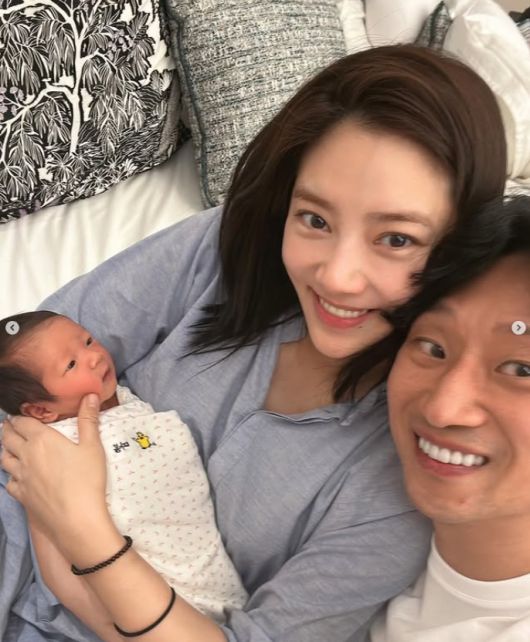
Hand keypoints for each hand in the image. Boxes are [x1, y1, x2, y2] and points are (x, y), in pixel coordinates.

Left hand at [1, 394, 108, 545]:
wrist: (76, 519)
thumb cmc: (87, 480)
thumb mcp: (93, 447)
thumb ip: (88, 420)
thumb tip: (89, 395)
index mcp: (42, 440)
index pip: (23, 422)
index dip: (19, 416)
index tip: (17, 413)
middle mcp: (26, 456)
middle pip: (8, 438)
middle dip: (7, 429)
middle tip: (8, 425)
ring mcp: (21, 477)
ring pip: (4, 459)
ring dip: (5, 450)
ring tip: (8, 446)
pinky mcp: (21, 495)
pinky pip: (9, 482)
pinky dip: (10, 475)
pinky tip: (16, 476)